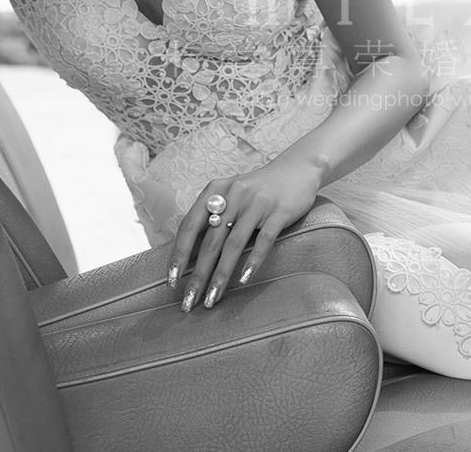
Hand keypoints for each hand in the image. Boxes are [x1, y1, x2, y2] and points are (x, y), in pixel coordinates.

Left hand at [168, 159, 322, 310]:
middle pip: (210, 241)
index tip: (172, 281)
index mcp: (215, 190)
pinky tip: (243, 280)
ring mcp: (257, 203)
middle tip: (189, 302)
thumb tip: (189, 256)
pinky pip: (264, 240)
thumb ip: (213, 218)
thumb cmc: (258, 190)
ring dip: (221, 275)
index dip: (178, 254)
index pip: (190, 226)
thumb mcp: (231, 196)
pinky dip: (253, 261)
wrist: (298, 169)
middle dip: (198, 275)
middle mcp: (233, 195)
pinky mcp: (279, 211)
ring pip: (234, 245)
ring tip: (212, 299)